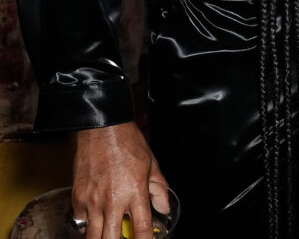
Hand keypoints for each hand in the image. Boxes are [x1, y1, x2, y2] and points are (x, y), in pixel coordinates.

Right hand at [72, 122, 167, 238]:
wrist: (102, 129)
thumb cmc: (128, 142)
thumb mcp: (152, 164)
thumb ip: (159, 189)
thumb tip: (163, 207)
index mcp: (135, 192)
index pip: (141, 228)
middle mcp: (112, 201)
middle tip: (123, 238)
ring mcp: (92, 201)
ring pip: (92, 236)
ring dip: (101, 238)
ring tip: (109, 233)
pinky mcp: (77, 197)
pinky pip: (80, 222)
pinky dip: (87, 225)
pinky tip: (95, 220)